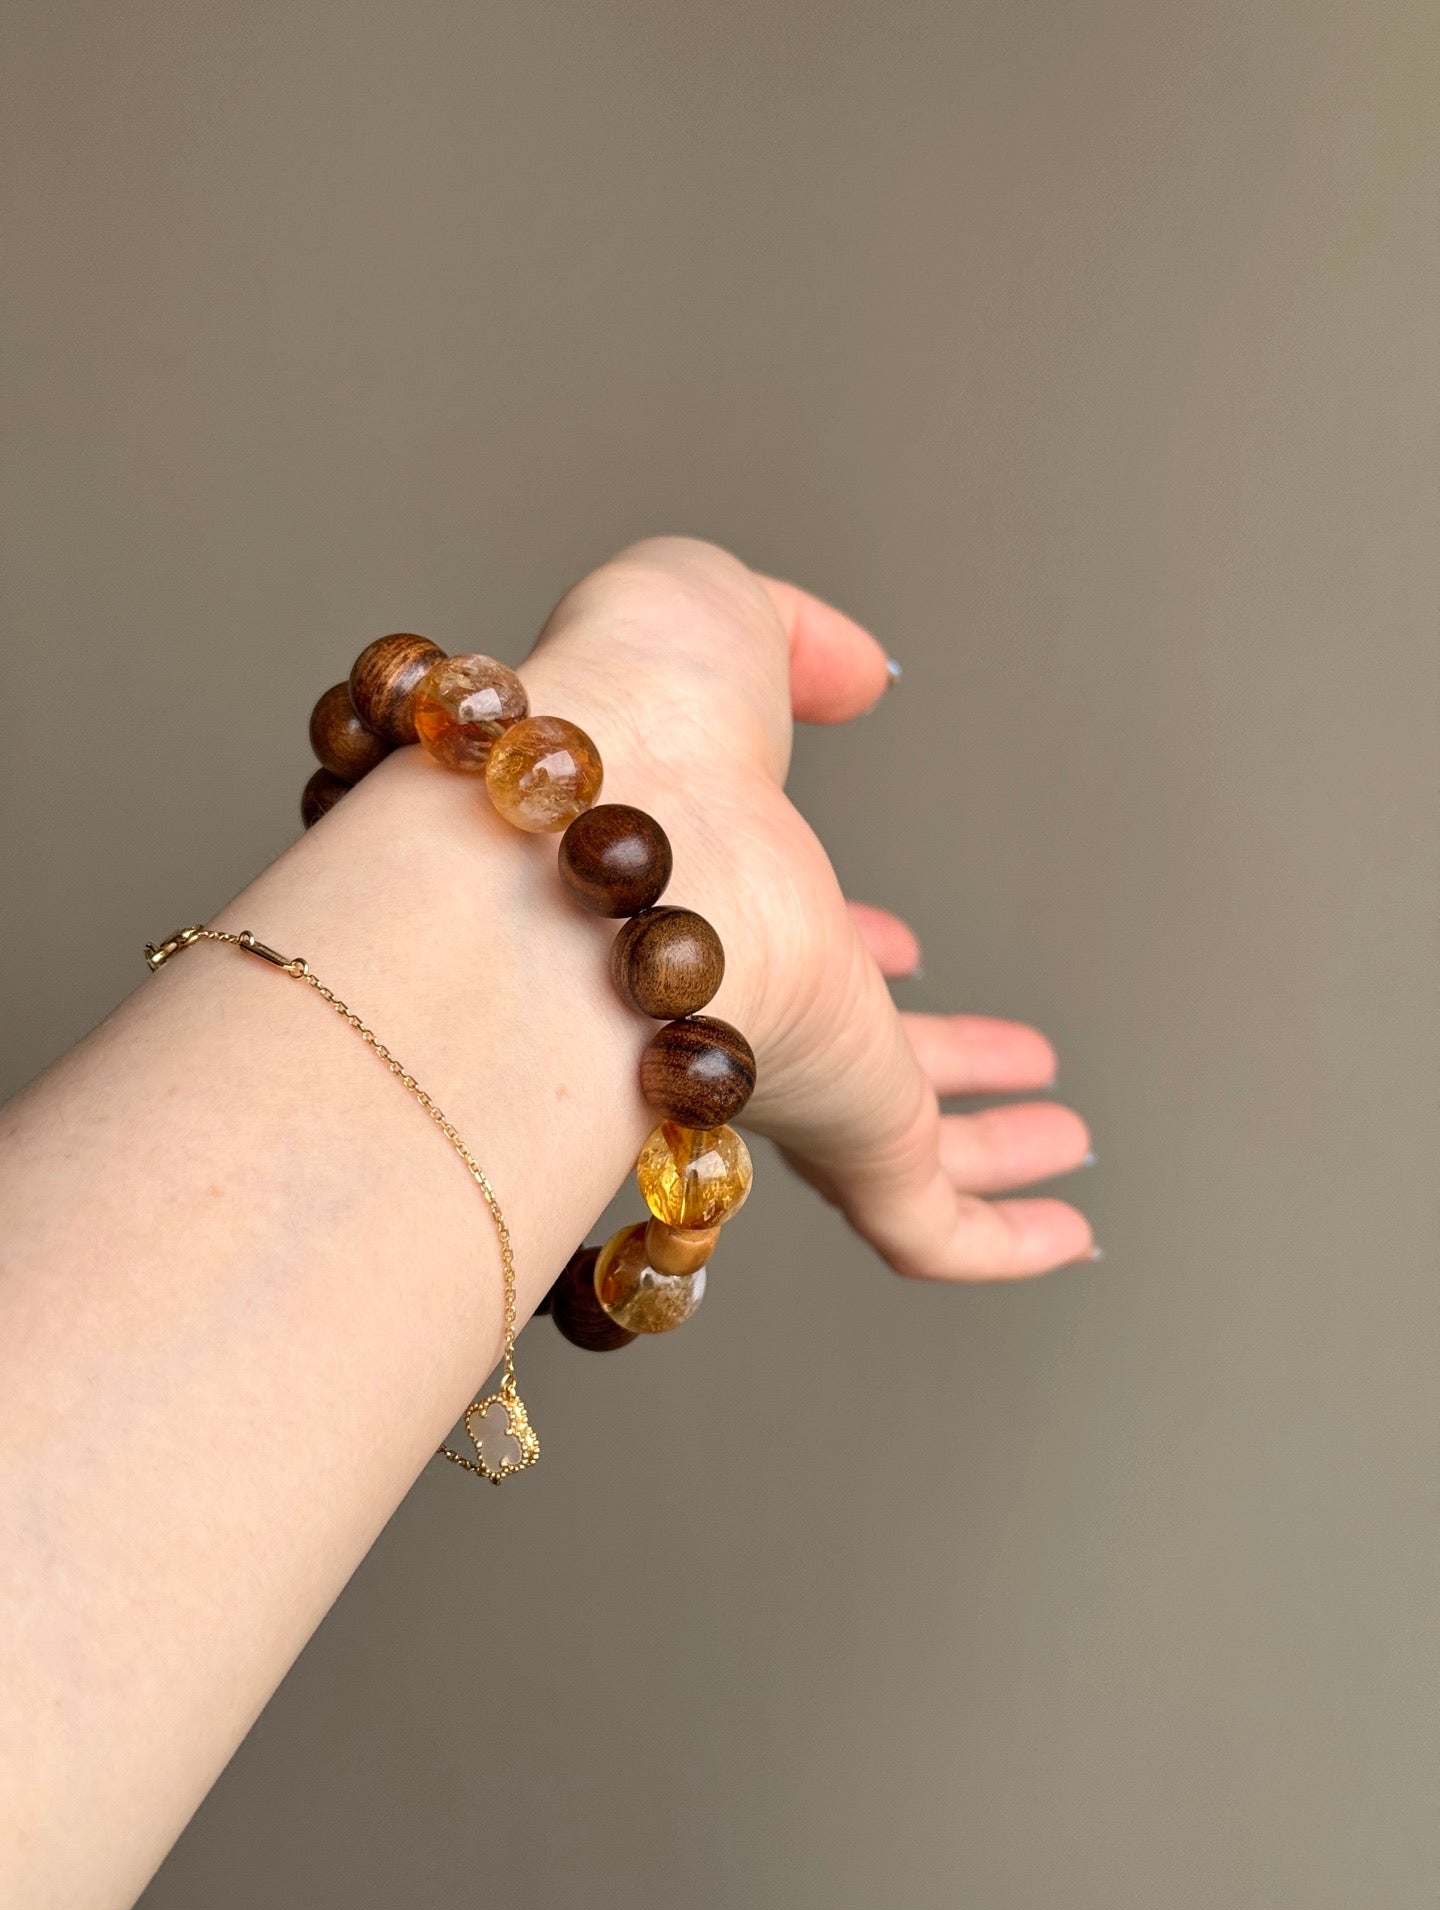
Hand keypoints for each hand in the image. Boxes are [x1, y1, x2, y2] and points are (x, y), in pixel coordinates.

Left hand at [521, 537, 1094, 1279]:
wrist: (607, 823)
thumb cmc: (631, 711)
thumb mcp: (714, 615)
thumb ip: (793, 639)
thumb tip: (857, 674)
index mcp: (710, 890)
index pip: (786, 936)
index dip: (851, 945)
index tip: (898, 944)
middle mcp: (742, 1000)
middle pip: (846, 1049)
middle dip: (933, 1055)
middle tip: (1007, 1063)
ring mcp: (792, 1077)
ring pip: (893, 1147)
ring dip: (986, 1145)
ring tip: (1061, 1135)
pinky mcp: (844, 1139)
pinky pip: (933, 1227)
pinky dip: (1007, 1244)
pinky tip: (1072, 1234)